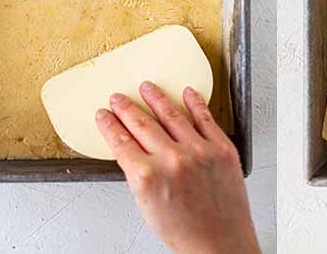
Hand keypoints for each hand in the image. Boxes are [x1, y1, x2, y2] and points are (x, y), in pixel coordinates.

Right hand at [97, 82, 259, 253]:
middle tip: (119, 99)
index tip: (104, 115)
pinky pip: (205, 118)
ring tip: (147, 87)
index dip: (109, 124)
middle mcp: (172, 160)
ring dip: (155, 98)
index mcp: (147, 176)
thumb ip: (137, 172)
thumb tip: (129, 146)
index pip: (120, 140)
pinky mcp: (222, 149)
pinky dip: (195, 102)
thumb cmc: (184, 231)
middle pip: (141, 123)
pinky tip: (187, 93)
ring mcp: (199, 151)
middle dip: (126, 108)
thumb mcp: (146, 204)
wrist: (220, 243)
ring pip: (171, 114)